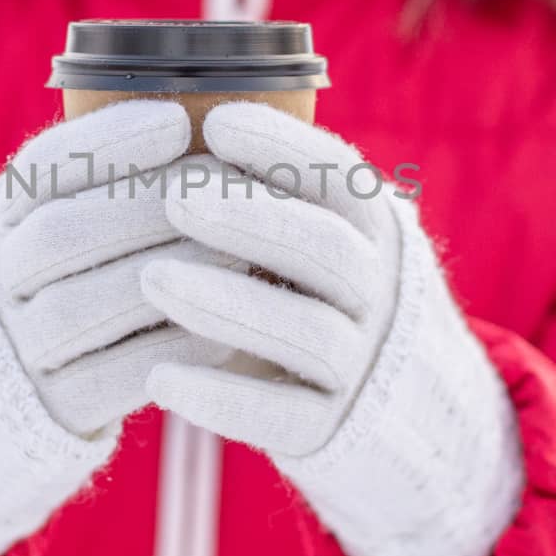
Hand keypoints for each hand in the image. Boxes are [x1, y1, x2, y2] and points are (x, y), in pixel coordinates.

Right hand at [0, 99, 238, 436]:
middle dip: (150, 205)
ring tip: (238, 254)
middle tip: (229, 187)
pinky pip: (117, 377)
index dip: (110, 142)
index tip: (178, 124)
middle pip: (64, 234)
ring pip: (87, 306)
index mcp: (3, 218)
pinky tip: (228, 326)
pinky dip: (175, 347)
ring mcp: (23, 347)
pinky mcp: (57, 408)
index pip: (42, 168)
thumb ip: (109, 179)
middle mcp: (0, 280)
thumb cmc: (66, 278)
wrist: (1, 388)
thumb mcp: (60, 218)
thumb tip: (208, 118)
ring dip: (168, 275)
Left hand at [139, 102, 524, 555]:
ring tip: (152, 279)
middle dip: (246, 216)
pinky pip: (280, 416)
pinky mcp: (332, 431)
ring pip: (303, 330)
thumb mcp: (328, 239)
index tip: (215, 124)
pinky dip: (220, 397)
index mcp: (376, 231)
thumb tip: (180, 126)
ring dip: (225, 301)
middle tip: (174, 197)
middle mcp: (379, 293)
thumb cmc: (326, 301)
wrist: (403, 417)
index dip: (280, 148)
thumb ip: (278, 196)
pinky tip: (158, 380)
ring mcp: (362, 366)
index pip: (339, 177)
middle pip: (321, 247)